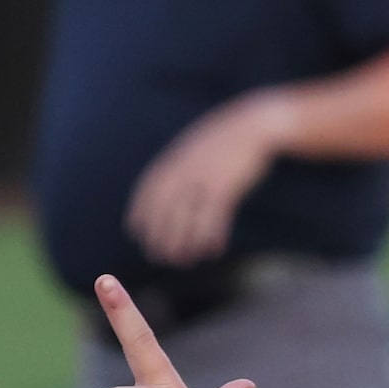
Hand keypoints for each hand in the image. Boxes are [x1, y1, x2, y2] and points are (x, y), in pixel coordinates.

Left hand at [125, 95, 287, 266]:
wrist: (254, 124)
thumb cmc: (225, 138)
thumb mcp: (194, 145)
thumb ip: (178, 164)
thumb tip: (167, 187)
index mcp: (175, 159)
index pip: (147, 191)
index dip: (139, 213)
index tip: (134, 233)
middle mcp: (185, 171)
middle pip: (165, 210)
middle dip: (159, 237)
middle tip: (158, 257)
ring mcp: (204, 179)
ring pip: (188, 220)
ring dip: (185, 244)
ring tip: (184, 261)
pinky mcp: (225, 188)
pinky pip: (215, 219)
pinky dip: (212, 237)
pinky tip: (213, 251)